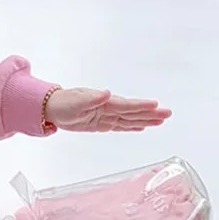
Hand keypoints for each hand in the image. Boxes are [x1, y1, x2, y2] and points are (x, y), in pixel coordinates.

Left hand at [45, 88, 170, 132]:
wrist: (51, 108)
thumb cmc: (62, 103)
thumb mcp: (75, 101)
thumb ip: (91, 99)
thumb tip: (105, 93)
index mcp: (103, 102)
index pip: (126, 105)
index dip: (140, 106)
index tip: (156, 105)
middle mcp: (107, 108)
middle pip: (132, 112)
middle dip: (150, 113)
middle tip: (168, 114)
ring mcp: (105, 116)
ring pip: (129, 119)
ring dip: (145, 120)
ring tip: (161, 120)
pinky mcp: (100, 124)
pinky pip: (120, 125)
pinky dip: (131, 126)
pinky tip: (141, 126)